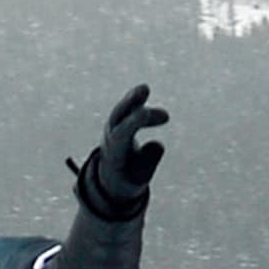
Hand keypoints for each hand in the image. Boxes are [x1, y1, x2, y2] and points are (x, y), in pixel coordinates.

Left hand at [94, 83, 168, 200]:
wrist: (113, 177)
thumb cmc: (129, 179)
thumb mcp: (140, 179)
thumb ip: (148, 164)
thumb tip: (158, 144)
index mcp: (114, 153)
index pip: (122, 134)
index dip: (134, 122)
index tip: (146, 113)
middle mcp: (110, 137)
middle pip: (117, 118)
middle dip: (128, 105)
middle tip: (141, 94)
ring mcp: (113, 128)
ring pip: (121, 110)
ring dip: (132, 99)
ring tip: (144, 89)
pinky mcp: (119, 121)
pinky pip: (125, 108)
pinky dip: (134, 99)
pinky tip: (143, 90)